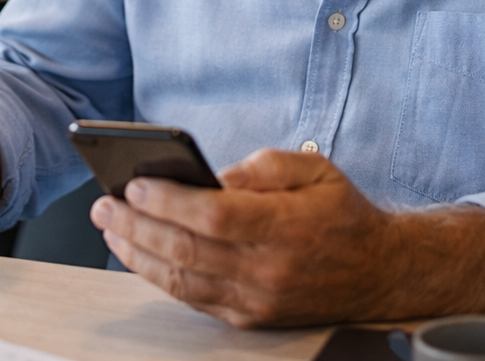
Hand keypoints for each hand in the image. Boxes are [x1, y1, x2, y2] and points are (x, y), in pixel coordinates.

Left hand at [90, 148, 484, 328]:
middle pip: (186, 251)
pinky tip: (138, 255)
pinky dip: (159, 278)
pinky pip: (194, 299)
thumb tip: (210, 176)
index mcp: (285, 226)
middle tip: (104, 202)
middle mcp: (269, 269)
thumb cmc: (340, 211)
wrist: (379, 271)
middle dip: (136, 224)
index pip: (212, 216)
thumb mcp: (312, 167)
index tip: (134, 180)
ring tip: (109, 226)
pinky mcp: (251, 318)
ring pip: (182, 280)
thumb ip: (261, 167)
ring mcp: (258, 300)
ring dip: (136, 254)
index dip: (168, 200)